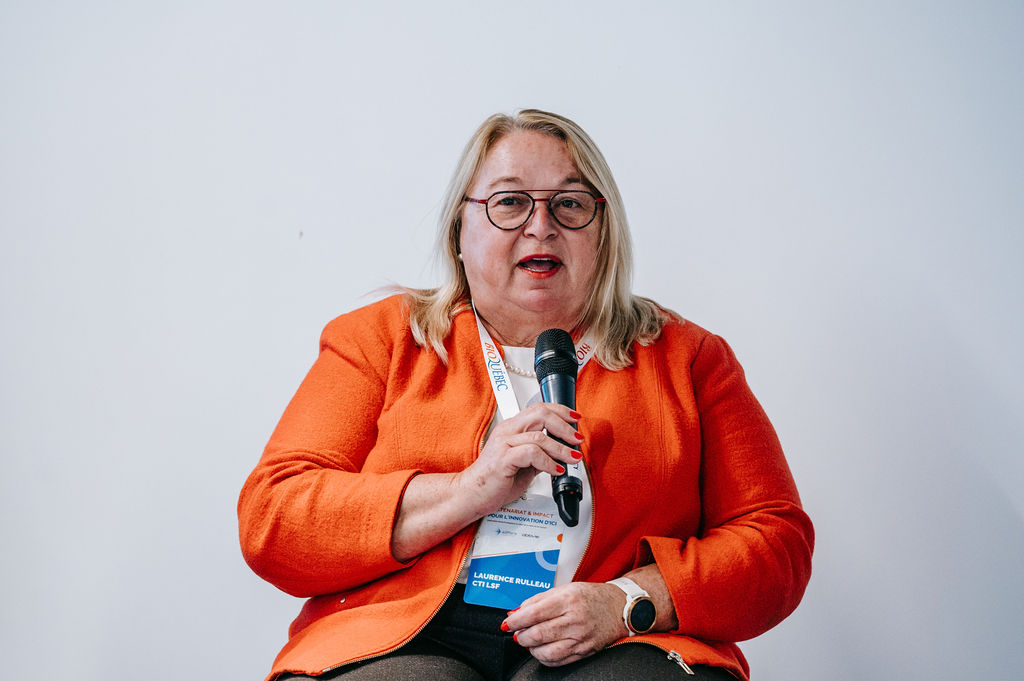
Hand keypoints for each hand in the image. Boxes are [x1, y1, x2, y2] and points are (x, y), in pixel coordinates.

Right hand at [455, 403, 582, 516]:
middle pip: (541, 414)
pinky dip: (548, 462)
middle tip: (577, 439)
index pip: (539, 408)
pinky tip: (556, 470)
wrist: (471, 495)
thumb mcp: (524, 465)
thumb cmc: (494, 481)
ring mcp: (504, 443)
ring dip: (561, 448)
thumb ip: (540, 455)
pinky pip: (531, 454)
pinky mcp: (503, 459)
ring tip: (572, 458)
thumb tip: (561, 453)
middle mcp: (508, 431)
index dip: (560, 410)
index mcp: (512, 428)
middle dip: (565, 426)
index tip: (576, 419)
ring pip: (539, 436)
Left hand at [502, 582, 627, 666]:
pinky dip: (544, 658)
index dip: (516, 621)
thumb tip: (515, 613)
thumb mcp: (564, 589)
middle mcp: (575, 620)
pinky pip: (558, 661)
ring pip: (546, 652)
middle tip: (517, 633)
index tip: (507, 623)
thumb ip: (538, 600)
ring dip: (531, 649)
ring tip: (529, 642)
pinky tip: (541, 650)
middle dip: (521, 636)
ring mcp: (581, 638)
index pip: (534, 613)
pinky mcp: (585, 651)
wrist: (619, 607)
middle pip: (538, 634)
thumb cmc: (590, 596)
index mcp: (568, 600)